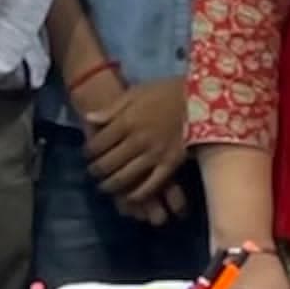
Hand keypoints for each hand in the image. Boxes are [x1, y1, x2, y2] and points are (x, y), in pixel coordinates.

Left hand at [87, 75, 193, 213]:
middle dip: (96, 170)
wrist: (202, 97)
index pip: (97, 144)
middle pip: (107, 164)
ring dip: (110, 185)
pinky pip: (150, 186)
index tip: (87, 154)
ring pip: (124, 178)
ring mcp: (154, 155)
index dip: (88, 152)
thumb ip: (111, 108)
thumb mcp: (136, 92)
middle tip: (93, 172)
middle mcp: (136, 141)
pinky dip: (137, 195)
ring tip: (105, 186)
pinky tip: (130, 196)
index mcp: (126, 121)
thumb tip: (88, 119)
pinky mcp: (170, 165)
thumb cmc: (167, 91)